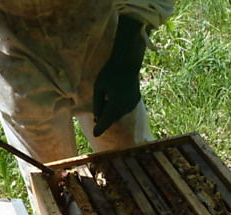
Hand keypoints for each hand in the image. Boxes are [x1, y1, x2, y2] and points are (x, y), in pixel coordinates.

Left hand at [93, 16, 146, 136]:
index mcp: (115, 104)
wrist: (128, 63)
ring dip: (112, 113)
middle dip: (105, 119)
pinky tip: (116, 97)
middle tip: (97, 116)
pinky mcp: (136, 101)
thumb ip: (97, 103)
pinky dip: (118, 107)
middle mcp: (125, 107)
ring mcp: (132, 105)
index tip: (95, 134)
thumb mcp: (98, 87)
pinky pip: (125, 109)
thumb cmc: (110, 72)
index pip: (106, 121)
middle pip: (112, 118)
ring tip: (107, 102)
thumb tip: (97, 117)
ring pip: (119, 114)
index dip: (100, 128)